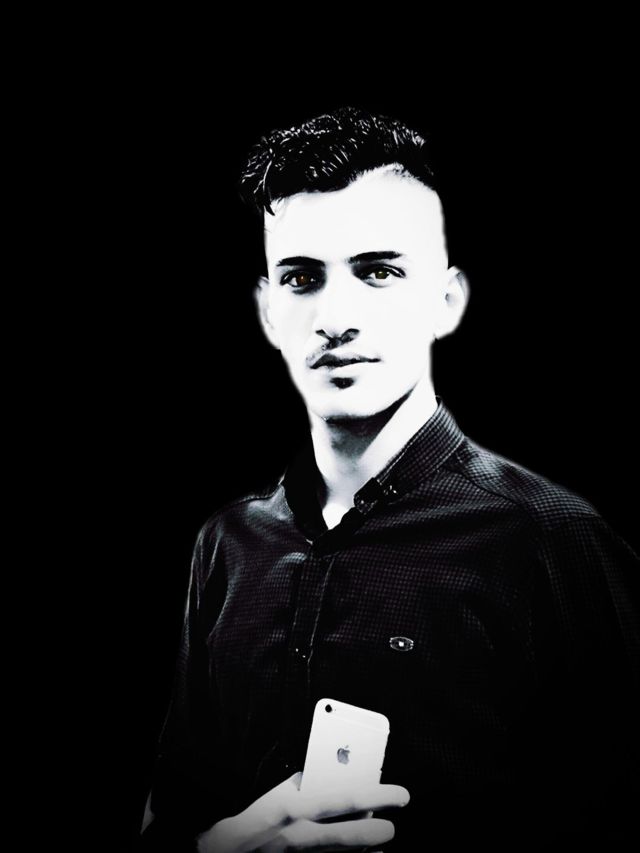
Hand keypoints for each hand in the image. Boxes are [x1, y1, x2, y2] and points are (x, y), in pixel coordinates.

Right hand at [196, 770, 409, 851]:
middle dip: (375, 832)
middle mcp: (300, 836)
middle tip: (391, 828)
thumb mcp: (283, 794)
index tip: (399, 795)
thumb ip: (311, 786)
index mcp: (296, 808)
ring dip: (364, 847)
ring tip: (380, 839)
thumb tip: (340, 778)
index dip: (376, 796)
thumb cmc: (259, 818)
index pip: (345, 798)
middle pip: (348, 835)